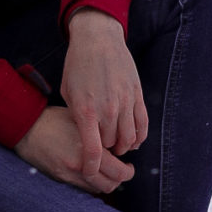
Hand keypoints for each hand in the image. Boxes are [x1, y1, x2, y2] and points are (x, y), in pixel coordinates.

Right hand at [15, 106, 134, 193]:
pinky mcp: (60, 178)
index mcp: (88, 149)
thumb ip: (98, 136)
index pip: (119, 171)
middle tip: (123, 171)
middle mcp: (80, 165)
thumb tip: (115, 146)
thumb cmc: (53, 119)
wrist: (26, 128)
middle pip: (110, 185)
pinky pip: (82, 187)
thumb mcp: (80, 121)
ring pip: (97, 189)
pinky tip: (91, 171)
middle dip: (120, 180)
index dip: (128, 172)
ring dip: (105, 182)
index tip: (128, 165)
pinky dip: (91, 183)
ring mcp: (69, 174)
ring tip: (107, 171)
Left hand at [60, 9, 147, 179]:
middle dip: (105, 152)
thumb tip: (86, 138)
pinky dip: (139, 137)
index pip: (92, 151)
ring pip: (130, 140)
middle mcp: (108, 110)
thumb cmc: (77, 65)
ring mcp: (125, 103)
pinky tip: (133, 139)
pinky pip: (143, 125)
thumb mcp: (68, 92)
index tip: (90, 173)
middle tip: (101, 150)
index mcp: (86, 111)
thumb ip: (77, 117)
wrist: (98, 38)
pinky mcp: (137, 95)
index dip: (91, 167)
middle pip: (111, 147)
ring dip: (122, 146)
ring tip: (116, 144)